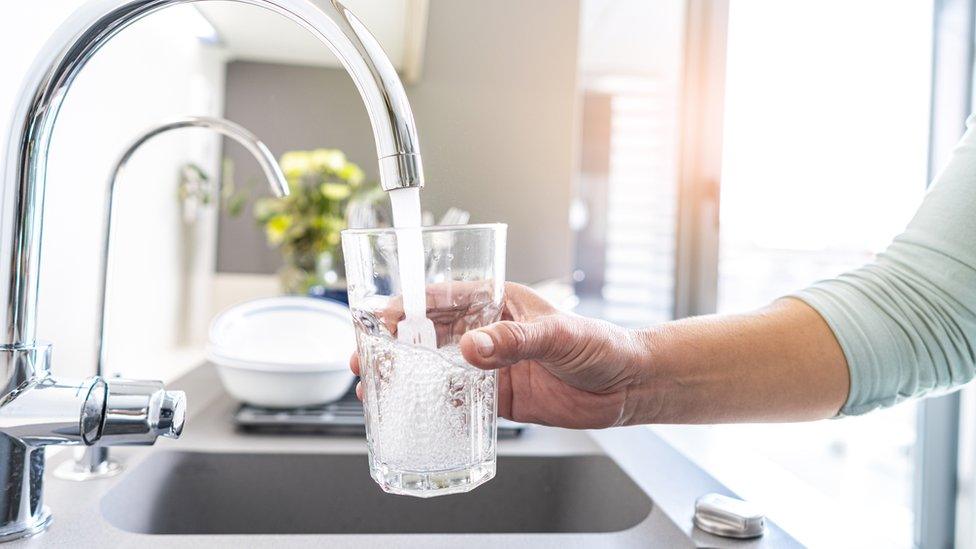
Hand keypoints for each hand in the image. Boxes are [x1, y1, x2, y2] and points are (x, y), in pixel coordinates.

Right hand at [350, 282, 647, 428]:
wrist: (627, 386)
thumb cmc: (600, 344)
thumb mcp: (557, 335)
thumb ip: (514, 341)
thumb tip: (472, 347)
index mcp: (498, 303)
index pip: (442, 298)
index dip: (407, 306)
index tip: (379, 318)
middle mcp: (488, 332)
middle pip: (429, 335)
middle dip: (394, 344)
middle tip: (365, 356)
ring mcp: (492, 365)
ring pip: (437, 368)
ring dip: (406, 375)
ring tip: (375, 385)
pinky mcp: (499, 397)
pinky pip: (459, 400)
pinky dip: (434, 405)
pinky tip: (412, 412)